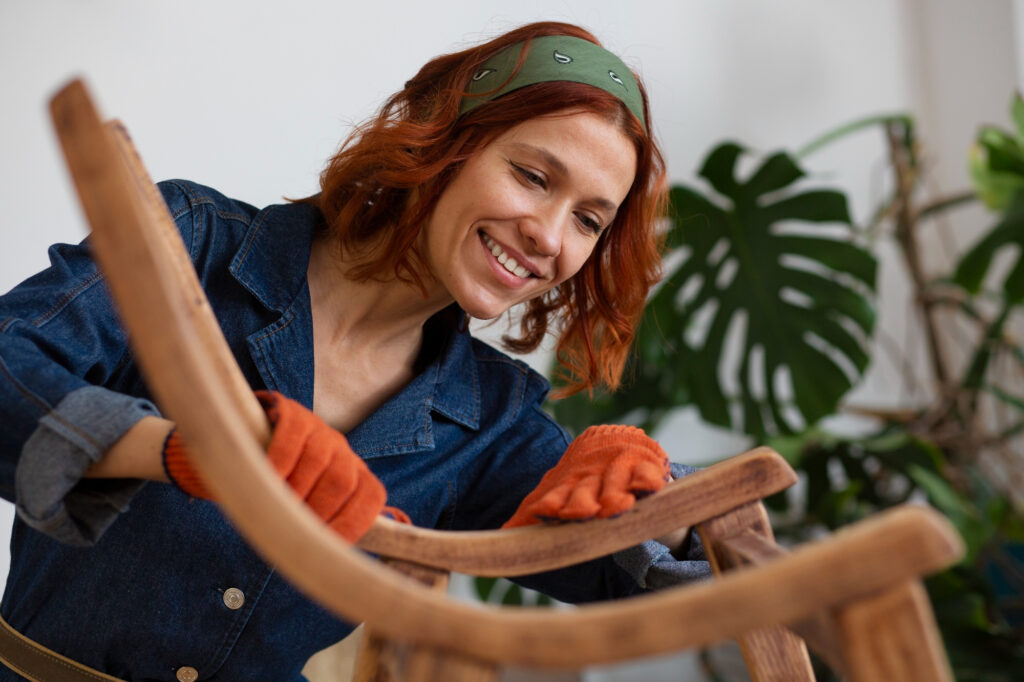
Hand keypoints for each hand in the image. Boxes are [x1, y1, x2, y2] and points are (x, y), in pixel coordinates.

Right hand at [163, 390, 390, 541]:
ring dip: (297, 490)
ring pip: (319, 460)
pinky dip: (281, 462)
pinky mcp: (292, 413)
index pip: (371, 498)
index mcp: (354, 474)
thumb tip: (332, 572)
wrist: (243, 445)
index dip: (352, 525)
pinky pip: (292, 438)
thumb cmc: (277, 488)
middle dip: (318, 511)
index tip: (327, 549)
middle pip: (344, 481)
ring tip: (276, 510)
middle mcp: (342, 450)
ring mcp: (319, 429)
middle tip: (293, 530)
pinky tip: (267, 480)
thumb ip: (318, 531)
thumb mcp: (302, 509)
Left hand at [502, 424, 669, 527]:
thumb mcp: (557, 492)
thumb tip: (503, 534)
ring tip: (615, 508)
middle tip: (578, 514)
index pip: (556, 497)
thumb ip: (532, 512)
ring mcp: (619, 470)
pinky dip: (649, 480)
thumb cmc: (582, 478)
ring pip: (615, 484)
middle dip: (581, 504)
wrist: (614, 439)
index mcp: (568, 486)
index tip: (545, 513)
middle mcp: (592, 478)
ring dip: (614, 494)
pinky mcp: (646, 466)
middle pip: (585, 493)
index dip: (551, 505)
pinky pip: (649, 474)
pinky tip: (649, 488)